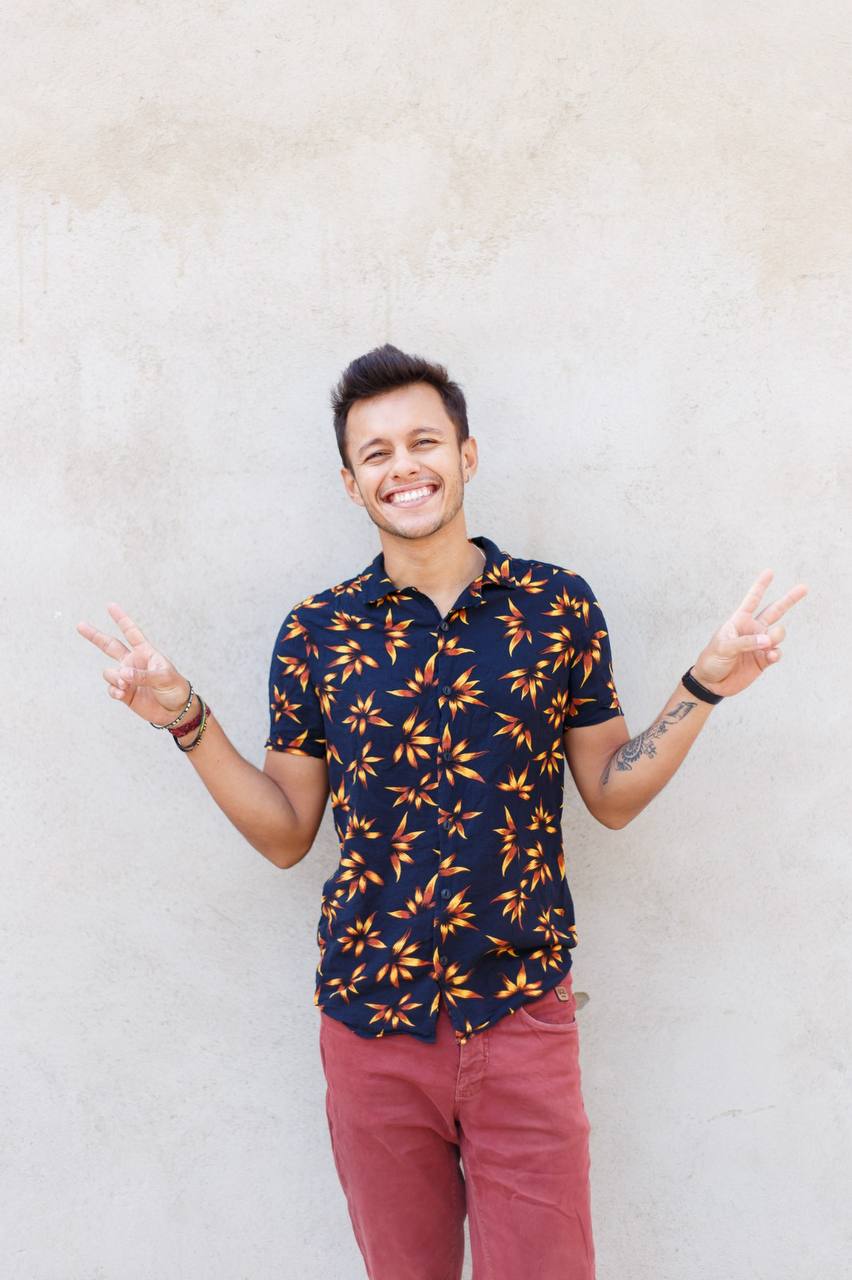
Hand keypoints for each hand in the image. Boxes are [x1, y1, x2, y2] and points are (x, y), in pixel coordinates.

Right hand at [77, 603, 190, 724]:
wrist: (176, 711)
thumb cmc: (175, 689)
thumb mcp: (164, 678)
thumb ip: (143, 675)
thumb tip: (122, 672)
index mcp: (145, 653)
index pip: (131, 633)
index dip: (121, 619)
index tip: (110, 605)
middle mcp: (133, 662)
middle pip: (110, 646)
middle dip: (95, 636)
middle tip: (80, 625)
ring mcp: (127, 678)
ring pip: (109, 673)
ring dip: (115, 678)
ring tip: (126, 686)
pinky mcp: (124, 693)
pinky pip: (111, 689)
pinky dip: (114, 691)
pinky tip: (122, 693)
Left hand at [690, 569, 807, 697]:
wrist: (712, 683)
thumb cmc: (711, 660)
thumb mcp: (723, 647)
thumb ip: (746, 642)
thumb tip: (769, 640)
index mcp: (739, 621)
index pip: (752, 600)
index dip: (761, 586)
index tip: (770, 572)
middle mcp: (752, 630)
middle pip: (775, 611)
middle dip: (789, 599)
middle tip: (804, 587)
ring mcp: (759, 644)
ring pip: (778, 633)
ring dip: (777, 636)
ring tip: (768, 645)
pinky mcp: (764, 659)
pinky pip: (777, 652)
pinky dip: (777, 653)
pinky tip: (771, 656)